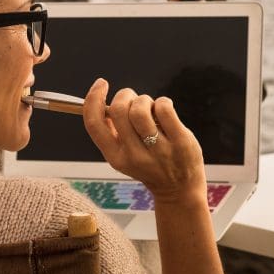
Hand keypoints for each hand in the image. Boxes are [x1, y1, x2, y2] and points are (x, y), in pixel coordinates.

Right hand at [82, 78, 206, 205]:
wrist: (179, 190)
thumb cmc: (150, 163)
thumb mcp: (125, 154)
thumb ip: (113, 132)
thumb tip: (102, 101)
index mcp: (116, 158)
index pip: (94, 124)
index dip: (93, 99)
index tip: (101, 84)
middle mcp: (135, 157)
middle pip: (119, 111)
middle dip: (125, 95)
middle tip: (134, 99)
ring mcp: (159, 151)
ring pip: (141, 109)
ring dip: (144, 99)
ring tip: (151, 107)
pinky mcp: (181, 143)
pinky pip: (164, 108)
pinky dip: (162, 102)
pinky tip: (164, 109)